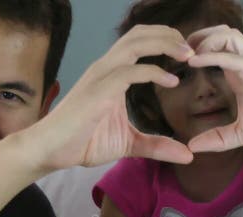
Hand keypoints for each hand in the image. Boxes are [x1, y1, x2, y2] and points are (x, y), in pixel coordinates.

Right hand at [30, 25, 195, 170]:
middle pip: (140, 34)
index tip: (188, 53)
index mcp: (113, 73)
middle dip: (169, 34)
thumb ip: (158, 146)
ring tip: (187, 55)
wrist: (50, 150)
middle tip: (193, 48)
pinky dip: (154, 72)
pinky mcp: (99, 90)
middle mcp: (106, 68)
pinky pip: (130, 71)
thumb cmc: (83, 142)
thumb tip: (187, 155)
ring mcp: (101, 76)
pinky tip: (172, 81)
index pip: (140, 42)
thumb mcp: (129, 144)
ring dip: (164, 44)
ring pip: (135, 44)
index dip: (165, 40)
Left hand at [184, 25, 242, 152]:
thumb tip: (192, 147)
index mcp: (239, 73)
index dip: (195, 49)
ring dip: (205, 41)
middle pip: (219, 33)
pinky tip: (195, 62)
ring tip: (188, 56)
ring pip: (227, 35)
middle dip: (198, 37)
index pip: (215, 48)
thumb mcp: (241, 134)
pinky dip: (213, 55)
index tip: (176, 62)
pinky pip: (233, 55)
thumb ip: (217, 139)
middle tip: (179, 52)